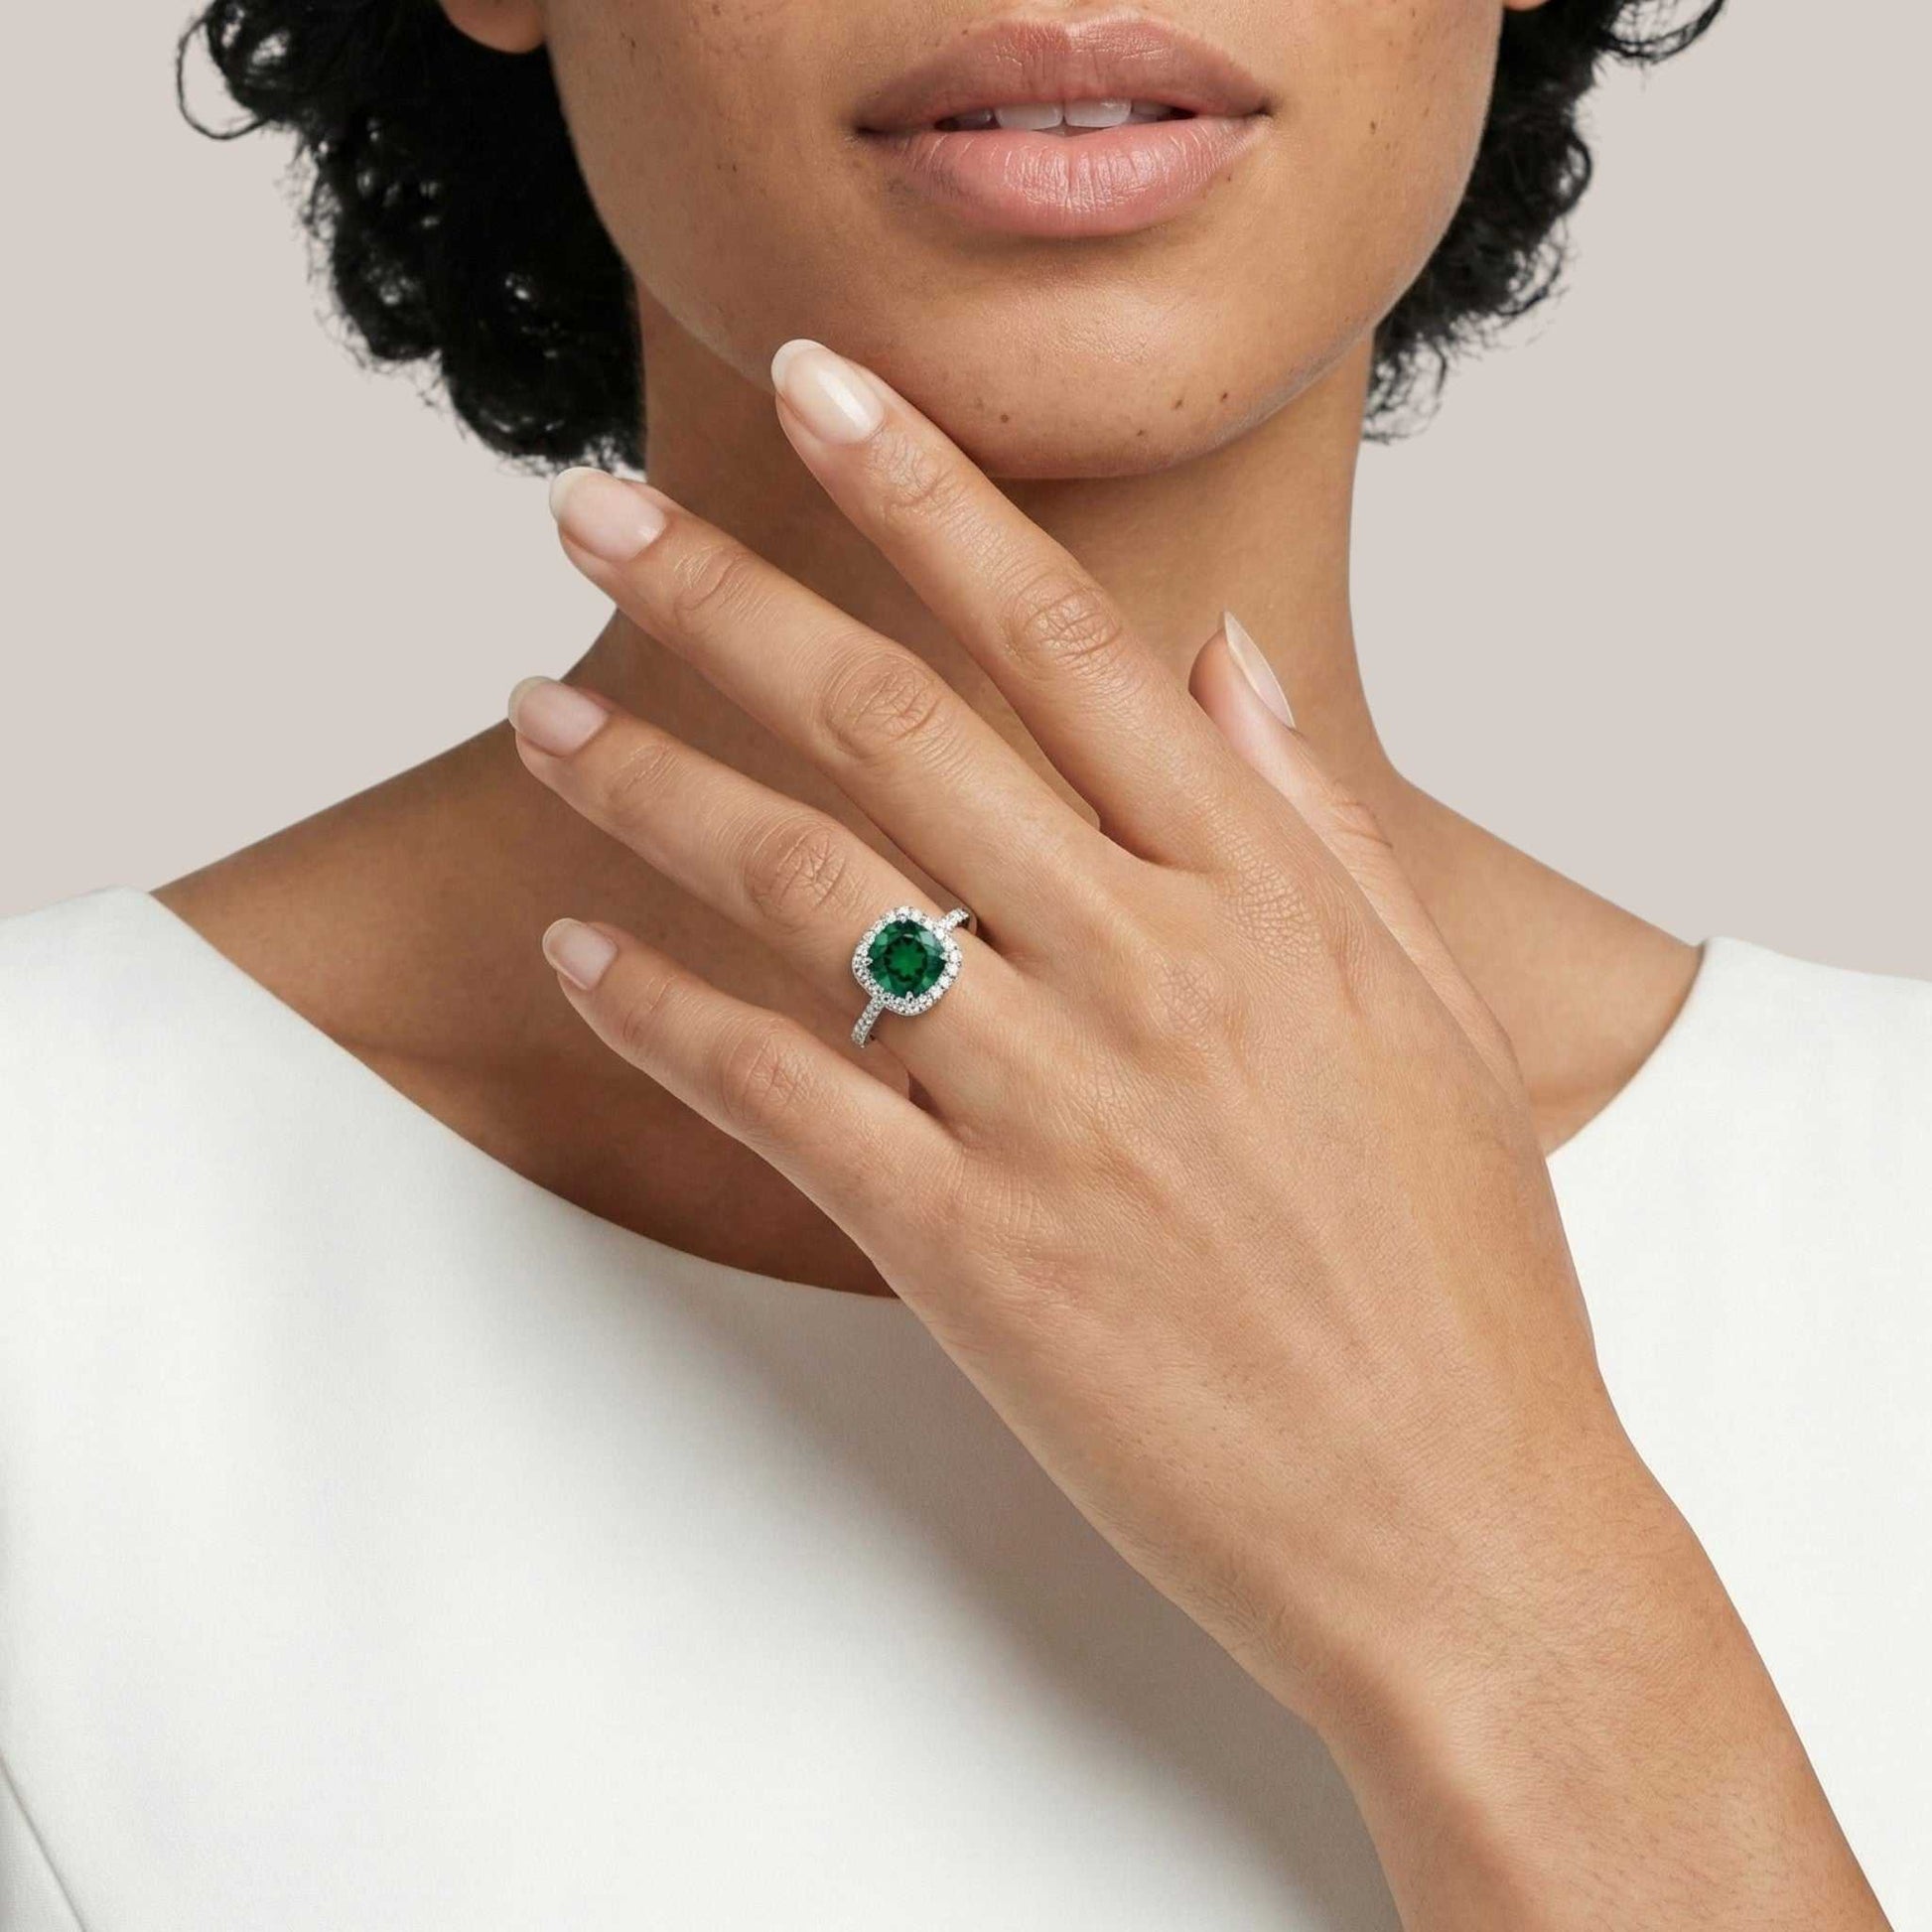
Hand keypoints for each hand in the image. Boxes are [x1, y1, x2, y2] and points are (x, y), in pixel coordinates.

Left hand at [509, 340, 1885, 1928]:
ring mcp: (1053, 1105)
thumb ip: (1311, 823)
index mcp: (1261, 893)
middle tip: (593, 513)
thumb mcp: (1422, 1015)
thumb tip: (1221, 662)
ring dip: (651, 783)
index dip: (923, 490)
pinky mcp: (973, 1249)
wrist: (1458, 1519)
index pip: (1059, 633)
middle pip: (893, 721)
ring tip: (541, 715)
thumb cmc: (1460, 1273)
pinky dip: (662, 1014)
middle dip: (722, 594)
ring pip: (807, 884)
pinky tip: (575, 956)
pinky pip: (781, 1091)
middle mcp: (1147, 965)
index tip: (814, 388)